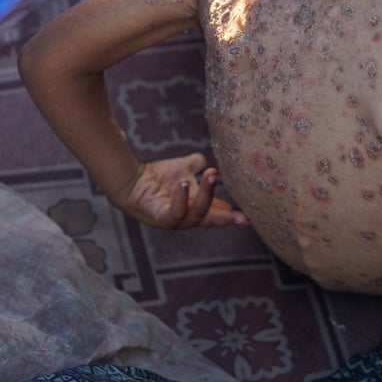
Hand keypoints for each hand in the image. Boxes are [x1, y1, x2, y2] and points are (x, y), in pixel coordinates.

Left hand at [120, 152, 246, 229]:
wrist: (131, 179)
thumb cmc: (158, 176)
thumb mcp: (184, 167)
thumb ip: (198, 164)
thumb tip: (210, 161)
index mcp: (196, 206)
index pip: (217, 211)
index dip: (232, 212)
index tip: (250, 212)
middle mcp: (187, 217)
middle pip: (211, 220)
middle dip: (228, 218)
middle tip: (244, 217)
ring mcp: (174, 220)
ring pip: (196, 215)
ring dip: (206, 196)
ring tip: (212, 174)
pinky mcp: (160, 218)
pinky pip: (174, 213)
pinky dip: (181, 200)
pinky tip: (184, 184)